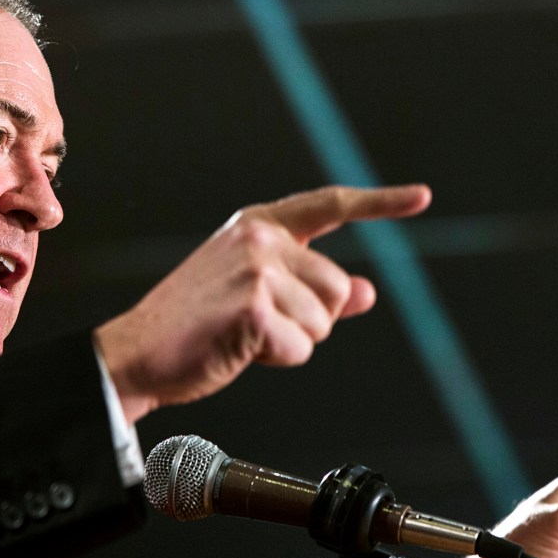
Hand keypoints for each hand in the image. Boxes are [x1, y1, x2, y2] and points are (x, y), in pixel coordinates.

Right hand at [93, 184, 431, 422]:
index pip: (328, 205)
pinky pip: (301, 348)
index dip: (380, 203)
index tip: (421, 197)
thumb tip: (367, 291)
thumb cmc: (191, 325)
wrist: (136, 352)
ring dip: (293, 341)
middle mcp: (259, 239)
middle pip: (338, 287)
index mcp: (255, 226)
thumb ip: (310, 287)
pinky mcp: (255, 308)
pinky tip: (238, 349)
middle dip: (311, 319)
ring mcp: (257, 270)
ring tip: (242, 336)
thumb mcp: (253, 294)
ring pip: (324, 322)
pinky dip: (276, 360)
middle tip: (256, 325)